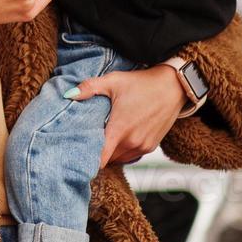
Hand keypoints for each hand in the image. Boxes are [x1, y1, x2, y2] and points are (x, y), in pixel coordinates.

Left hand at [65, 64, 187, 166]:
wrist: (173, 86)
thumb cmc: (142, 83)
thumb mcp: (113, 81)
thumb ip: (89, 88)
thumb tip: (67, 94)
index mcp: (120, 130)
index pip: (100, 158)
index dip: (87, 160)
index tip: (76, 157)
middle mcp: (132, 142)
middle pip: (107, 159)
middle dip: (97, 153)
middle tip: (85, 142)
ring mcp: (143, 146)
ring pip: (119, 158)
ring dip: (110, 152)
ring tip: (102, 139)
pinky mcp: (151, 146)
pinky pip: (131, 155)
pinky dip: (122, 150)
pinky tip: (118, 138)